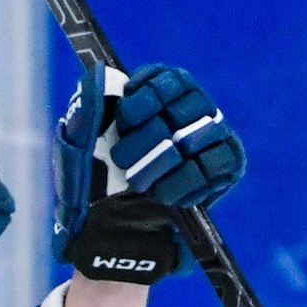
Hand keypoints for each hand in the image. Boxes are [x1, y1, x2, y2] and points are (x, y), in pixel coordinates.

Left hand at [53, 61, 244, 282]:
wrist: (113, 233)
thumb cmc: (95, 184)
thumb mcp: (80, 147)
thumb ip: (88, 108)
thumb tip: (98, 72)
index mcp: (155, 95)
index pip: (164, 78)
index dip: (145, 99)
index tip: (124, 121)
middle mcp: (188, 109)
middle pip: (185, 105)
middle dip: (149, 136)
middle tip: (123, 162)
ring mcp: (210, 136)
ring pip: (200, 134)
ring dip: (162, 162)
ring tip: (139, 184)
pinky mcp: (225, 166)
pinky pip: (216, 164)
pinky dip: (187, 181)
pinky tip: (164, 195)